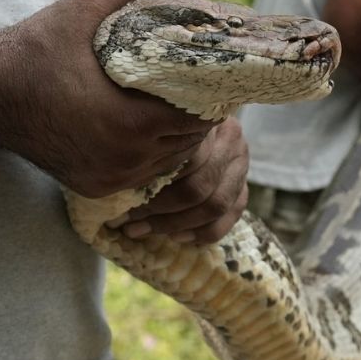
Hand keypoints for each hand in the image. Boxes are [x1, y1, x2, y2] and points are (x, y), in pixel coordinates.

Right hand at [0, 0, 218, 196]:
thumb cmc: (38, 46)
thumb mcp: (88, 6)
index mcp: (129, 123)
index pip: (198, 117)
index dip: (208, 95)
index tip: (206, 75)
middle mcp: (123, 160)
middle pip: (189, 143)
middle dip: (196, 116)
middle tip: (196, 88)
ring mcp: (109, 179)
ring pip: (170, 163)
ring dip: (177, 137)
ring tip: (174, 106)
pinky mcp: (96, 188)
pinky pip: (144, 175)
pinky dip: (153, 154)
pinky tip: (147, 128)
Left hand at [113, 118, 249, 243]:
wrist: (195, 126)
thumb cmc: (161, 129)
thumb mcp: (154, 128)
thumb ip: (148, 148)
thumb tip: (117, 182)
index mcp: (208, 122)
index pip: (185, 161)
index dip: (153, 187)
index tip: (124, 202)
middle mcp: (232, 140)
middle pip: (199, 187)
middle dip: (161, 212)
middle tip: (130, 224)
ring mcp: (242, 164)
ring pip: (216, 205)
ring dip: (177, 225)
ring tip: (146, 231)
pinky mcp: (243, 187)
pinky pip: (230, 216)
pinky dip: (203, 232)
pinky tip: (177, 237)